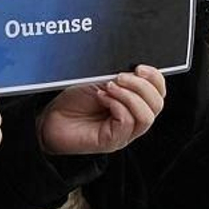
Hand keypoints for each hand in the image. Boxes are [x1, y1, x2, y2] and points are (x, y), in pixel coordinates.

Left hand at [39, 66, 166, 154]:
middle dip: (142, 86)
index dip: (155, 79)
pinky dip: (117, 105)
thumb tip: (134, 69)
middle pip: (157, 105)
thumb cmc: (74, 102)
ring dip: (129, 96)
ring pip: (146, 116)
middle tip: (120, 76)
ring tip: (109, 87)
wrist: (50, 119)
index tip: (140, 66)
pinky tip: (102, 97)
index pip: (159, 94)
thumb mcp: (100, 82)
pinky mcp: (112, 141)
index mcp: (134, 105)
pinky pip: (127, 122)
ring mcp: (124, 133)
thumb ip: (120, 78)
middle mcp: (133, 121)